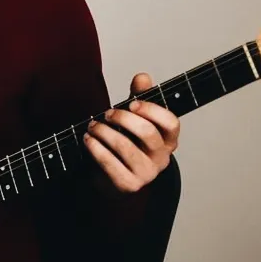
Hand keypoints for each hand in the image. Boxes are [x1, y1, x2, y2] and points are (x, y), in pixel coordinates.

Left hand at [83, 72, 179, 192]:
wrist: (113, 177)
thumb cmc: (126, 143)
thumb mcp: (134, 118)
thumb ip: (139, 97)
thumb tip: (142, 77)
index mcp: (168, 139)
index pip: (171, 123)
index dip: (152, 110)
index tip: (132, 103)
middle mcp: (162, 157)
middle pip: (147, 133)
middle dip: (123, 119)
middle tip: (107, 113)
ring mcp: (147, 173)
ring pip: (127, 148)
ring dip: (105, 132)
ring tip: (93, 126)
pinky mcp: (129, 184)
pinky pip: (111, 164)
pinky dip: (97, 149)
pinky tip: (88, 140)